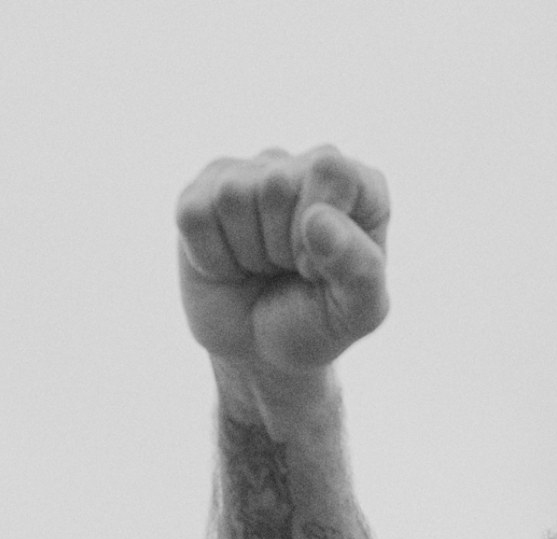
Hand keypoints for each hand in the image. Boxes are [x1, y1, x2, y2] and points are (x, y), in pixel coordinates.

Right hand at [176, 147, 390, 380]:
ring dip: (247, 252)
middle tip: (287, 271)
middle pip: (277, 184)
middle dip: (281, 246)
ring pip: (232, 196)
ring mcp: (247, 175)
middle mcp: (301, 167)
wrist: (261, 353)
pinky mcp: (200, 194)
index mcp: (356, 185)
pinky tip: (230, 265)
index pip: (333, 171)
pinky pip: (195, 216)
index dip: (321, 227)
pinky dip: (211, 257)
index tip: (320, 267)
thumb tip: (317, 220)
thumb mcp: (358, 312)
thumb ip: (360, 268)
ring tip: (261, 267)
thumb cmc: (317, 323)